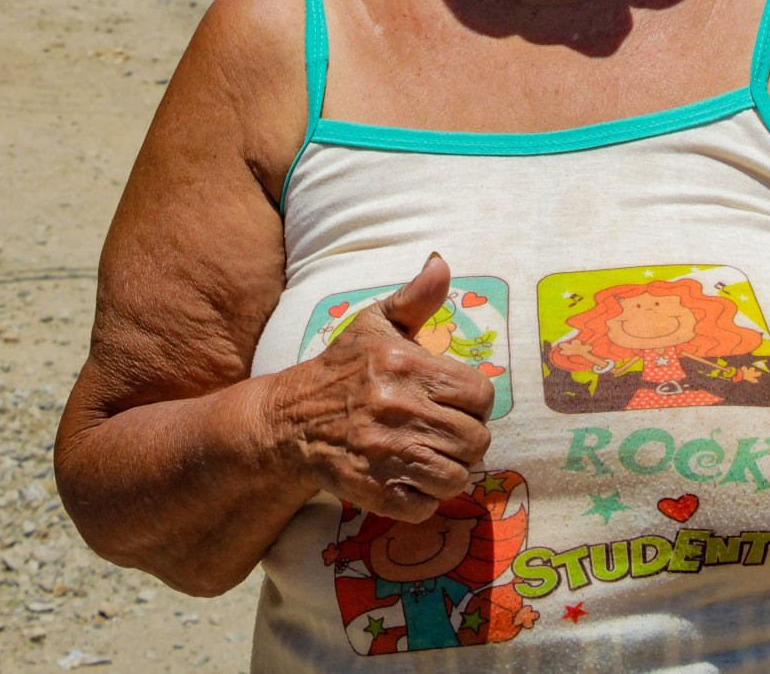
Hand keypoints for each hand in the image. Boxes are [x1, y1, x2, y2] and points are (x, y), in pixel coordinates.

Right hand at [271, 253, 494, 521]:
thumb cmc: (342, 371)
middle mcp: (398, 409)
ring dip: (449, 471)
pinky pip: (425, 506)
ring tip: (431, 458)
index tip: (456, 403)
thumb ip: (415, 298)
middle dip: (466, 440)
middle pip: (476, 440)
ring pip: (456, 476)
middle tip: (444, 434)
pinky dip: (422, 499)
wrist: (288, 421)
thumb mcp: (375, 325)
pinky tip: (407, 480)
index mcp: (406, 366)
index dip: (474, 402)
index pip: (481, 394)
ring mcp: (385, 454)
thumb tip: (441, 263)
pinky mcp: (373, 490)